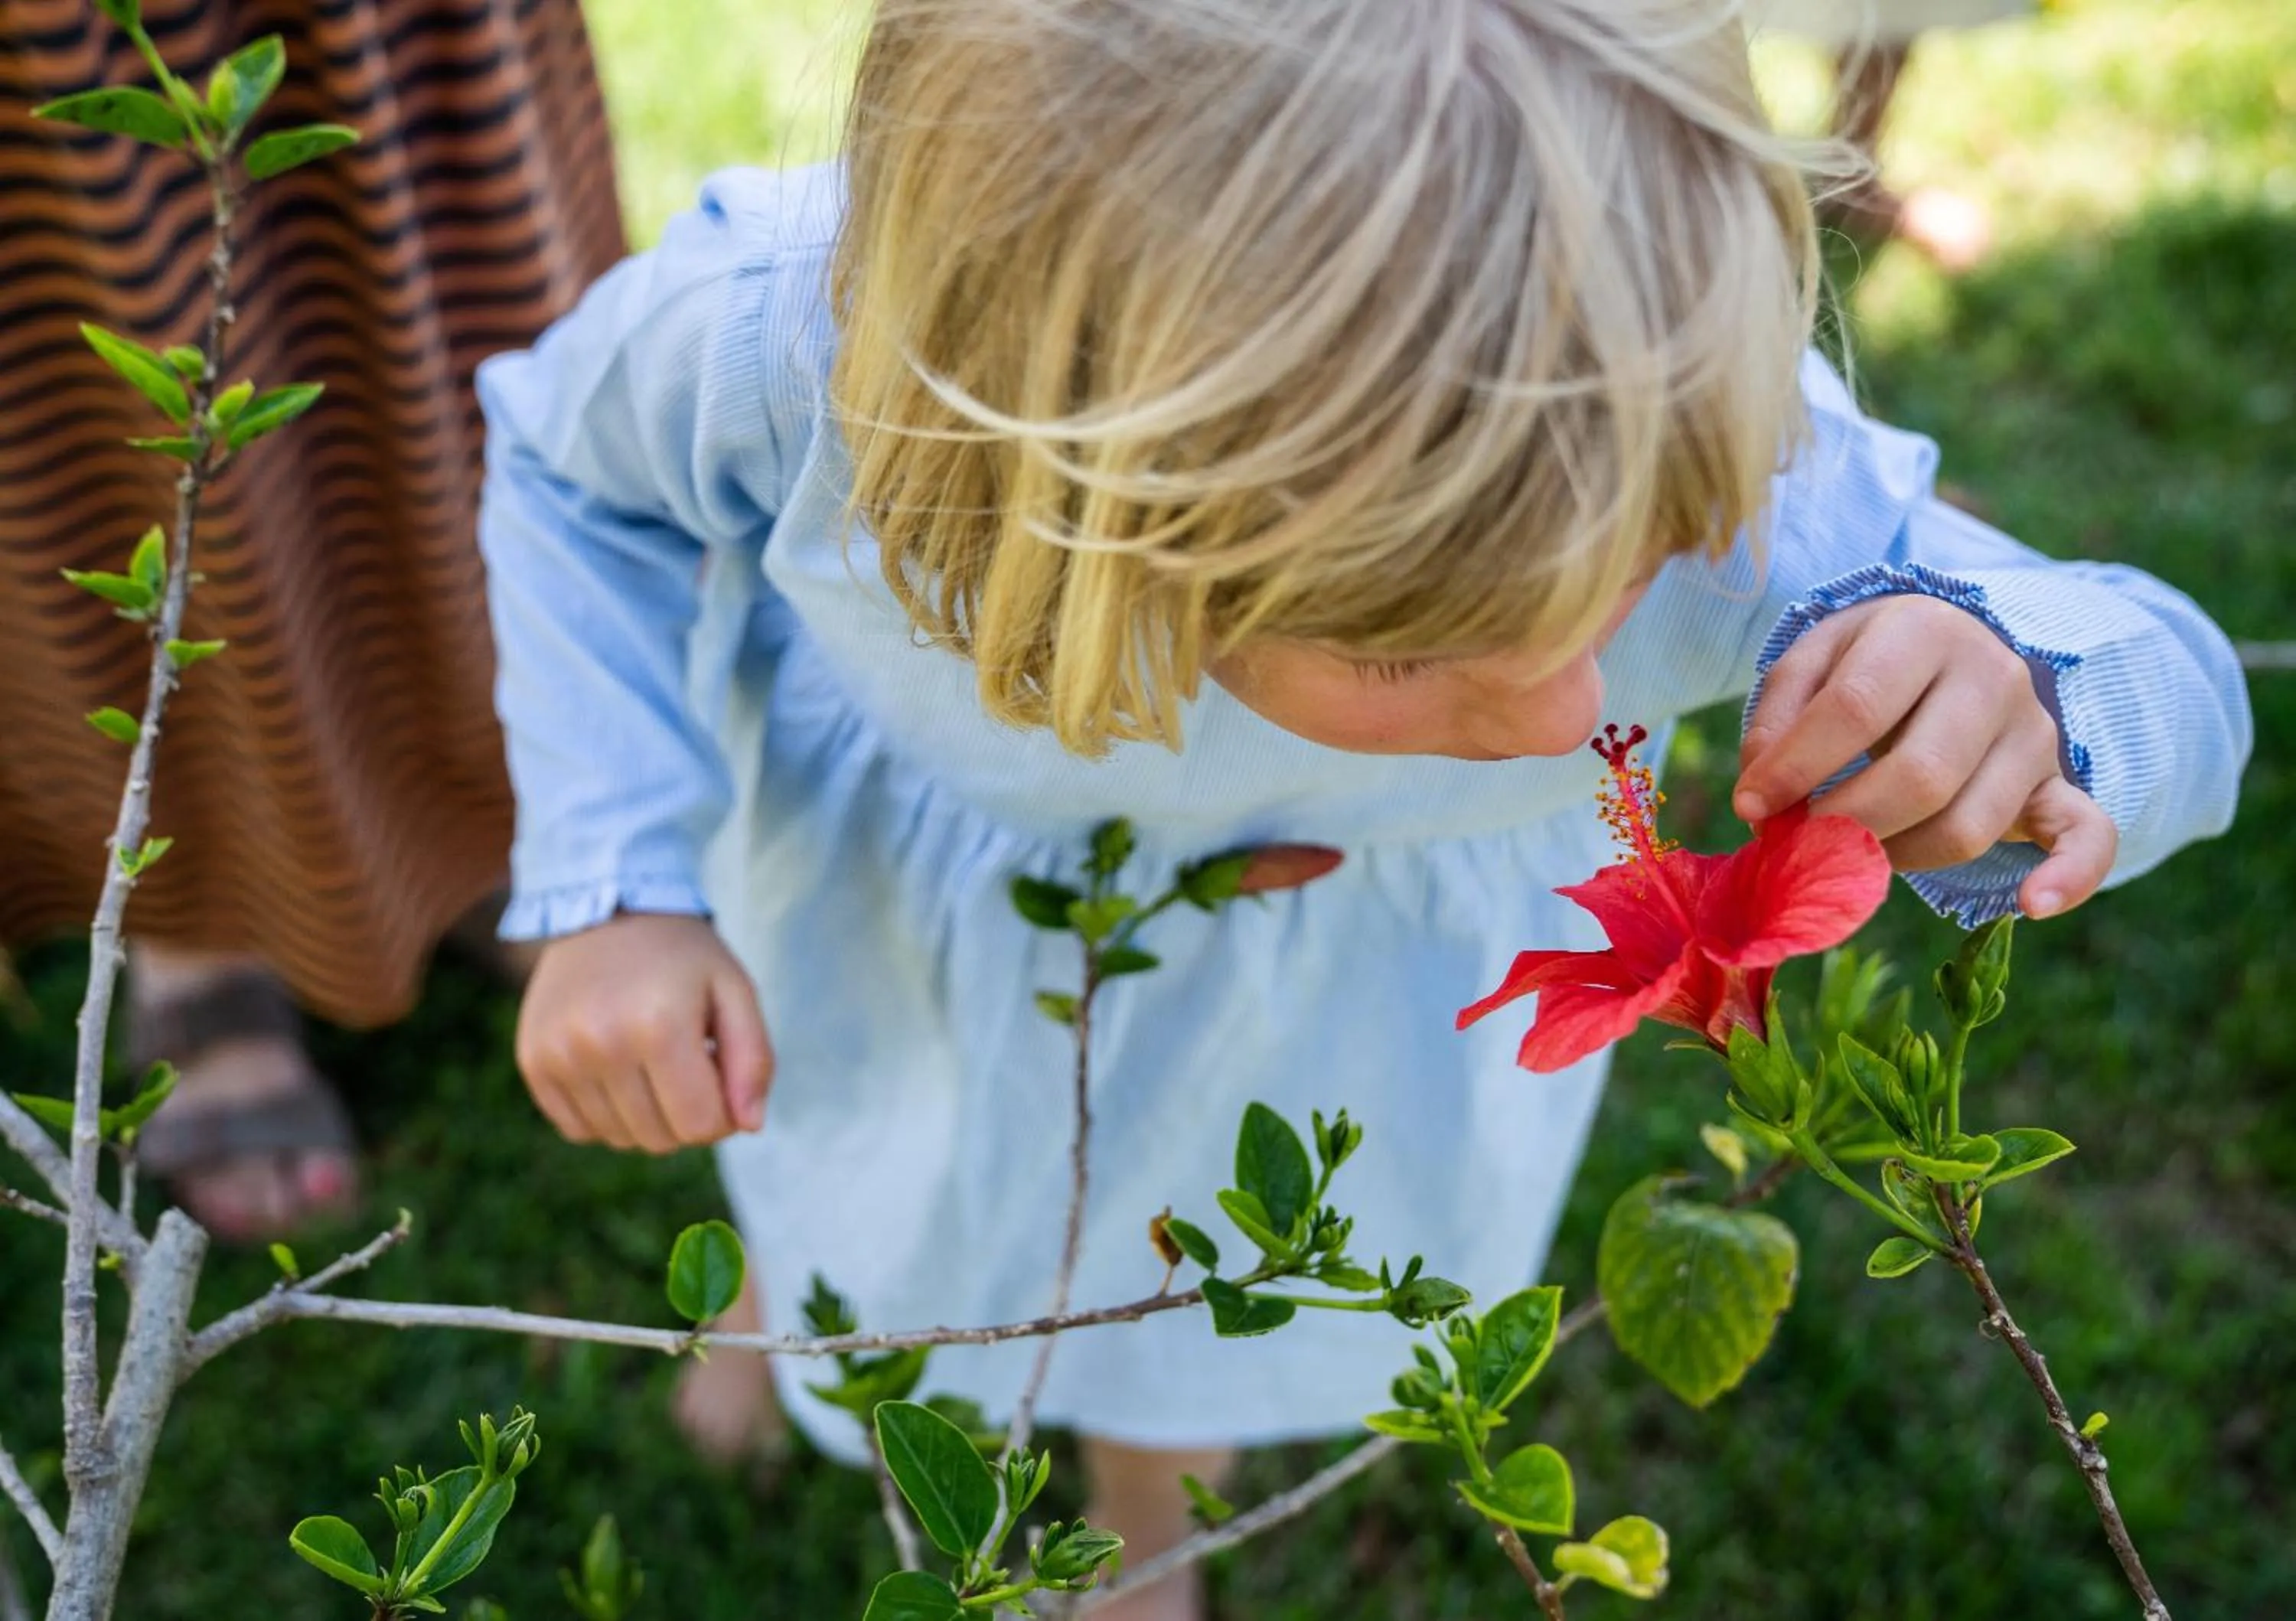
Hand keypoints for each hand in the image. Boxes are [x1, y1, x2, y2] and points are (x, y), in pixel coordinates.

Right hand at [515, 913, 771, 1151]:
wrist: (605, 908)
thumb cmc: (682, 956)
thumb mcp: (735, 990)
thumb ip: (753, 1060)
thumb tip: (749, 1126)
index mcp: (659, 1026)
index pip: (700, 1125)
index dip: (723, 1114)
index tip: (720, 1076)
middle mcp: (601, 1045)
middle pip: (660, 1139)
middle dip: (685, 1115)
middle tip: (687, 1065)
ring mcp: (559, 1056)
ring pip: (619, 1139)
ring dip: (646, 1116)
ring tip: (650, 1061)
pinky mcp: (533, 1062)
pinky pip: (579, 1130)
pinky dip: (606, 1115)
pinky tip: (616, 1069)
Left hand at [1734, 594, 2116, 917]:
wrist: (1949, 650)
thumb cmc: (1865, 666)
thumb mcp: (1811, 663)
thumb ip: (1777, 719)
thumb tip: (1759, 797)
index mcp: (1923, 631)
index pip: (1856, 707)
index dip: (1795, 768)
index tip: (1752, 807)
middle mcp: (1993, 677)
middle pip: (1919, 776)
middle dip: (1845, 823)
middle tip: (1800, 841)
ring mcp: (2033, 734)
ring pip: (1969, 825)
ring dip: (1895, 857)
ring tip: (1851, 853)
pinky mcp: (2055, 783)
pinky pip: (2087, 834)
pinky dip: (2069, 876)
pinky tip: (2032, 907)